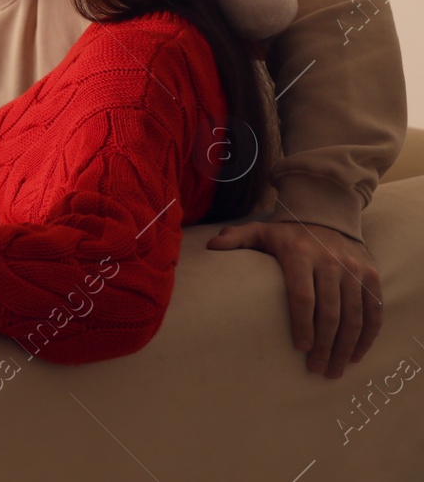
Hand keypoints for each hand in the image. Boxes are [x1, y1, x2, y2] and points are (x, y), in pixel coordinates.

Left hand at [207, 220, 381, 378]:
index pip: (303, 295)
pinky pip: (374, 310)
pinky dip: (368, 336)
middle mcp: (331, 261)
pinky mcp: (372, 275)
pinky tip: (356, 355)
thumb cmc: (288, 234)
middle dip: (324, 344)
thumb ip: (236, 238)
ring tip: (333, 370)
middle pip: (330, 311)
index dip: (302, 324)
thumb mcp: (260, 230)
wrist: (329, 216)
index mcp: (299, 253)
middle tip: (316, 369)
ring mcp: (355, 269)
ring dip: (345, 346)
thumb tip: (211, 246)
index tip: (299, 348)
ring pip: (355, 315)